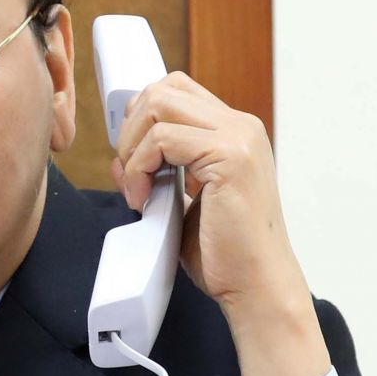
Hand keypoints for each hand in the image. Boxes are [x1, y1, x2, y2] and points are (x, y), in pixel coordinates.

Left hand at [109, 71, 328, 375]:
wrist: (256, 286)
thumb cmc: (224, 253)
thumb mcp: (181, 202)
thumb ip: (158, 173)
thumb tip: (120, 158)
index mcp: (234, 133)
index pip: (176, 91)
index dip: (140, 117)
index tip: (129, 157)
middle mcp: (241, 127)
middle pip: (164, 89)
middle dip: (130, 128)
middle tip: (129, 173)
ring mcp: (239, 138)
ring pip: (159, 106)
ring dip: (132, 148)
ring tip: (137, 190)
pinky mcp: (230, 156)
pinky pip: (162, 139)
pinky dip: (139, 166)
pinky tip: (142, 198)